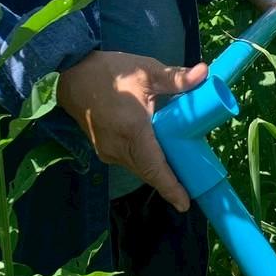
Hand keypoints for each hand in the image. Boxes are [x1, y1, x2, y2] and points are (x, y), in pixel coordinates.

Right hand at [56, 51, 207, 211]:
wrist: (71, 75)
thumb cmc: (109, 72)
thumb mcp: (146, 70)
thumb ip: (176, 77)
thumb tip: (204, 72)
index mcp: (133, 130)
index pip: (154, 167)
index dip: (170, 187)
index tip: (184, 204)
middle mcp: (119, 148)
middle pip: (149, 172)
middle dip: (170, 180)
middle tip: (193, 181)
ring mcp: (107, 151)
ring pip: (138, 168)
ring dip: (157, 170)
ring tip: (180, 165)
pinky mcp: (102, 149)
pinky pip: (128, 161)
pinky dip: (144, 161)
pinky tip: (157, 152)